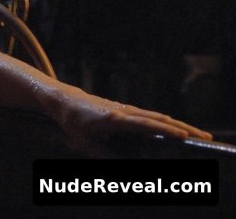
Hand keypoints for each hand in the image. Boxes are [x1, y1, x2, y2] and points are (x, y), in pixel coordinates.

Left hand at [52, 86, 212, 154]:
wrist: (66, 102)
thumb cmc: (74, 124)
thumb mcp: (86, 145)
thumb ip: (108, 157)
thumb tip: (129, 167)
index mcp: (114, 120)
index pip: (144, 125)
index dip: (165, 131)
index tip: (184, 136)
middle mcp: (124, 111)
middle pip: (158, 119)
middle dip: (183, 128)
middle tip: (204, 138)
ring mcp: (127, 109)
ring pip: (157, 116)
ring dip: (178, 124)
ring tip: (198, 135)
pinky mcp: (127, 110)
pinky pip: (151, 116)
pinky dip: (167, 123)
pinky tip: (179, 130)